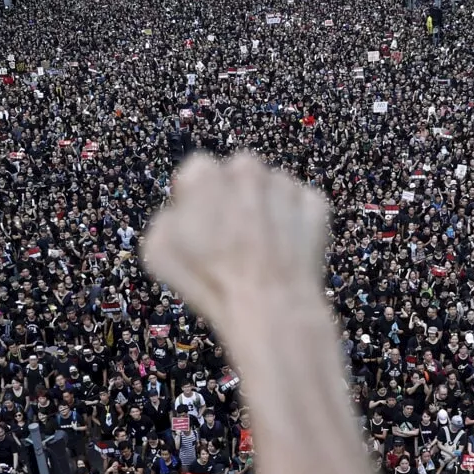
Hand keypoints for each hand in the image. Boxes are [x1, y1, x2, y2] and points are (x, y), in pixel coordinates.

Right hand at [143, 153, 328, 326]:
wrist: (268, 305)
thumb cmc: (209, 280)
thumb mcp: (159, 249)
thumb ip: (166, 218)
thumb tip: (179, 212)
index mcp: (205, 174)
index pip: (198, 172)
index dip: (197, 199)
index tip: (200, 222)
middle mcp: (247, 169)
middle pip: (238, 175)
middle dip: (234, 197)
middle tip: (234, 235)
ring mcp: (285, 185)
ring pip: (272, 188)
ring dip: (266, 208)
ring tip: (261, 247)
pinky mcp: (315, 204)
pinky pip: (302, 205)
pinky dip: (296, 222)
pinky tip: (286, 249)